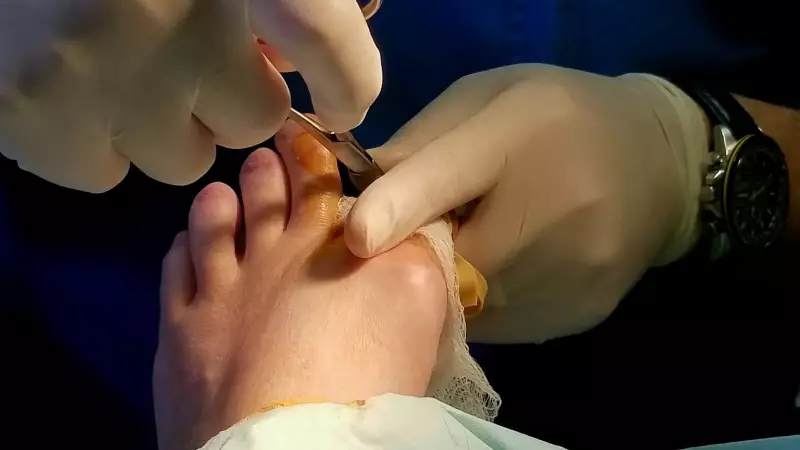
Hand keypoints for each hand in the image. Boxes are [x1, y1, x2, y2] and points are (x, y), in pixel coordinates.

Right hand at [0, 0, 379, 191]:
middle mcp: (164, 24)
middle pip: (252, 121)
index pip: (327, 41)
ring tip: (125, 67)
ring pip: (179, 158)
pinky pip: (100, 171)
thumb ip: (287, 0)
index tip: (344, 102)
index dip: (348, 83)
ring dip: (167, 125)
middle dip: (234, 97)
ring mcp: (91, 72)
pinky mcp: (27, 109)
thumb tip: (322, 47)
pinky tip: (77, 87)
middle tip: (191, 50)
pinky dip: (98, 142)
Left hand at [345, 64, 708, 342]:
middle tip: (417, 232)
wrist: (657, 166)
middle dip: (415, 254)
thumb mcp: (489, 102)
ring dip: (446, 284)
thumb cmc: (556, 120)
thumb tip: (359, 198)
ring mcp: (568, 278)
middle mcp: (553, 215)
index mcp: (519, 136)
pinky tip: (499, 271)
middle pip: (446, 261)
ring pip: (467, 304)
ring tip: (469, 246)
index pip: (445, 178)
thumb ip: (422, 144)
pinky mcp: (574, 319)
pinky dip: (480, 304)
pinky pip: (497, 326)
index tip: (356, 237)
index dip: (394, 209)